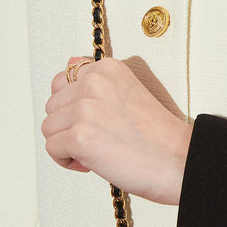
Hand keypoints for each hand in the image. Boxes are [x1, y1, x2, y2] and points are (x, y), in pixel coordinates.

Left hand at [42, 57, 192, 204]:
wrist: (177, 160)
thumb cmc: (155, 133)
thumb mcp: (126, 91)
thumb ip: (95, 79)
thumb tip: (68, 63)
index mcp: (107, 68)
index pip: (62, 82)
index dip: (73, 107)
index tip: (95, 120)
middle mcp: (93, 82)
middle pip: (52, 106)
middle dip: (67, 126)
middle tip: (97, 139)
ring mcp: (84, 108)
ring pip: (49, 128)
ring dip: (66, 144)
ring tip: (95, 151)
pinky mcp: (79, 136)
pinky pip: (52, 149)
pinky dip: (67, 161)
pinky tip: (92, 163)